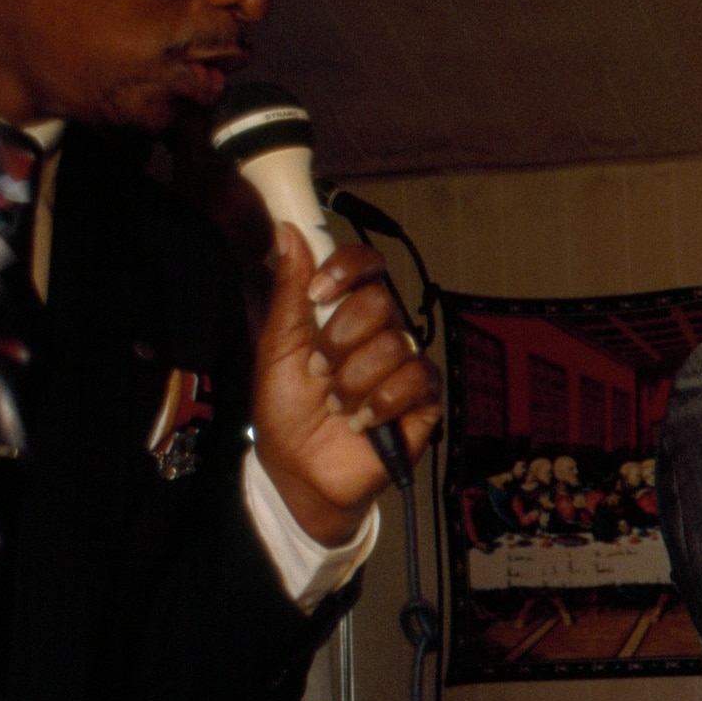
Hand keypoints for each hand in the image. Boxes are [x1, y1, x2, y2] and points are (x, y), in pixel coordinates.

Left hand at [251, 226, 444, 542]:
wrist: (300, 471)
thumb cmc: (286, 410)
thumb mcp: (277, 348)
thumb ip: (289, 291)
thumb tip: (288, 230)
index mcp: (345, 311)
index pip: (366, 265)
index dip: (347, 269)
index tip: (319, 294)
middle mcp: (380, 331)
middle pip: (379, 303)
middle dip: (339, 341)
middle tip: (319, 372)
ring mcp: (405, 364)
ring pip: (394, 345)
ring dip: (353, 381)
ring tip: (336, 407)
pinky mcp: (424, 399)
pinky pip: (416, 381)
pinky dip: (381, 404)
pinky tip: (363, 423)